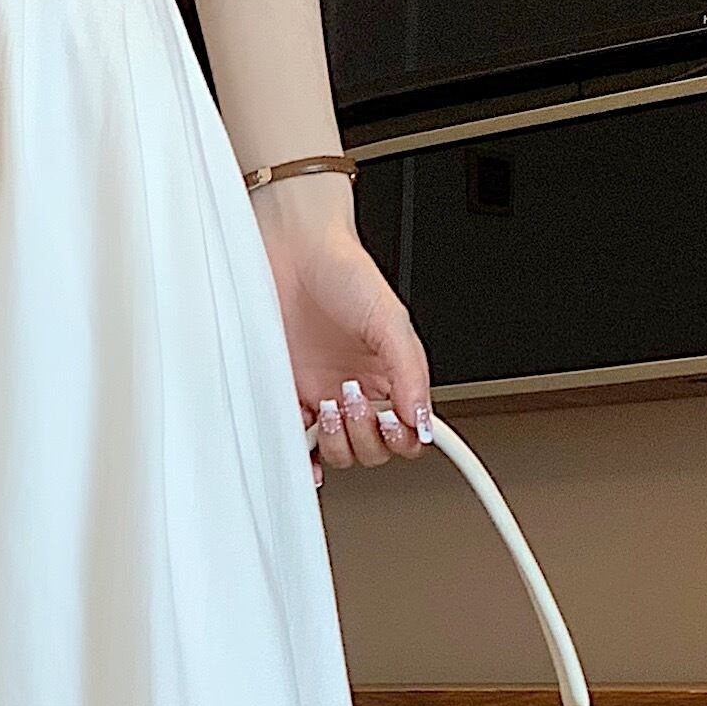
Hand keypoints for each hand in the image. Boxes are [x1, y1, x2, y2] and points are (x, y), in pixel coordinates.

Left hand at [253, 170, 431, 489]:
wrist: (292, 248)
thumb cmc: (342, 271)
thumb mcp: (391, 319)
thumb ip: (411, 371)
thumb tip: (422, 419)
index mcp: (388, 374)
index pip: (406, 430)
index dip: (402, 437)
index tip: (394, 421)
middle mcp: (355, 390)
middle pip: (372, 449)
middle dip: (366, 436)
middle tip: (355, 400)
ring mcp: (318, 395)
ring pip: (337, 451)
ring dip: (338, 441)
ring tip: (331, 405)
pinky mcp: (284, 395)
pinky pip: (296, 443)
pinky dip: (302, 457)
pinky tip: (308, 449)